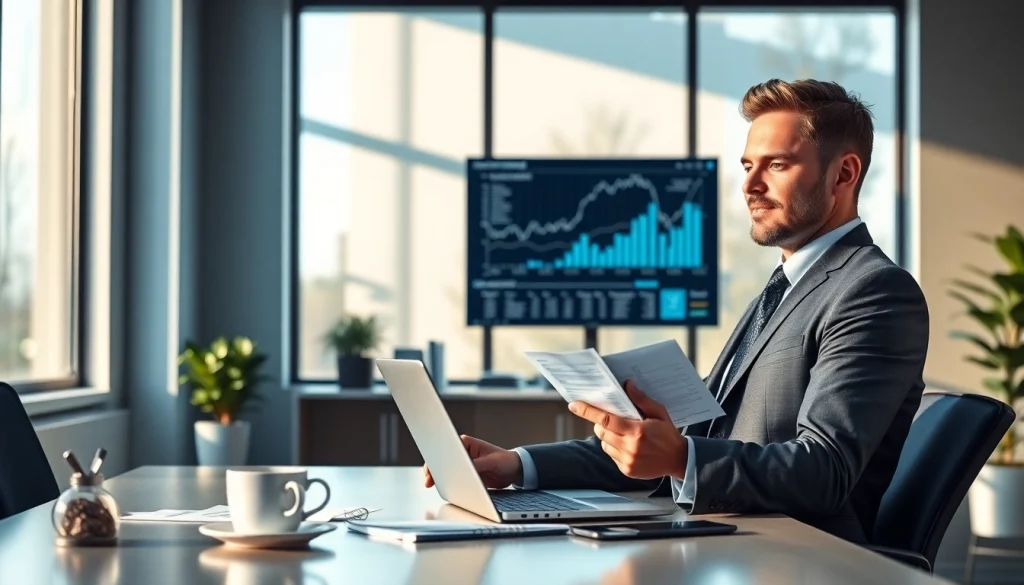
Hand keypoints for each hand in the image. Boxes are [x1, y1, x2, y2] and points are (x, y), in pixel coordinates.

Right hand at [423, 435, 523, 488]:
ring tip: (433, 486)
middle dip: (434, 471)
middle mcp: (462, 454)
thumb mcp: (491, 461)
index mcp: (466, 444)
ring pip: (446, 472)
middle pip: (442, 461)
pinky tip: (445, 490)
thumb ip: (476, 465)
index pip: (446, 449)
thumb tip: (463, 471)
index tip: (432, 467)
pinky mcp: (466, 477)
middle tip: (429, 481)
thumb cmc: (505, 460)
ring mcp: (463, 466)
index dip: (437, 458)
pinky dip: (449, 485)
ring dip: (440, 479)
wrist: (515, 471)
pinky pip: (454, 481)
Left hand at [568, 380, 687, 480]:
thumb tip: (627, 385)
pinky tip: (628, 446)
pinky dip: (614, 448)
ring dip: (607, 436)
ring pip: (604, 444)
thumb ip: (642, 400)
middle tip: (610, 419)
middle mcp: (630, 448)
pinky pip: (611, 455)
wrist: (679, 460)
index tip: (574, 405)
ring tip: (623, 433)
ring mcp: (627, 461)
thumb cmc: (668, 434)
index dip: (588, 411)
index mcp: (637, 431)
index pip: (606, 419)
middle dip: (600, 423)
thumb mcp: (659, 412)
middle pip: (601, 432)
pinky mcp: (627, 470)